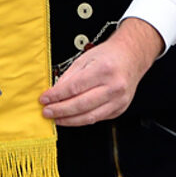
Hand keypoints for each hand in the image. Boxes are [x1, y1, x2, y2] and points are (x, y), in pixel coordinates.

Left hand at [39, 18, 162, 125]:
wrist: (131, 57)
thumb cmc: (108, 56)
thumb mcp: (85, 58)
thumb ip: (69, 76)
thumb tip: (54, 92)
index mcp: (104, 70)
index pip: (75, 87)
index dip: (57, 95)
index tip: (44, 99)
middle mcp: (114, 86)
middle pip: (81, 104)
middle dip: (60, 110)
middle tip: (46, 112)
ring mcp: (119, 100)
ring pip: (89, 117)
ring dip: (69, 120)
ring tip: (55, 118)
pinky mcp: (120, 109)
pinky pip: (97, 118)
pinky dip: (82, 120)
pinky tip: (71, 118)